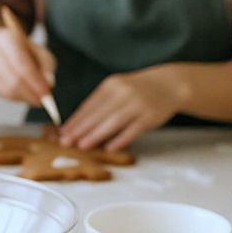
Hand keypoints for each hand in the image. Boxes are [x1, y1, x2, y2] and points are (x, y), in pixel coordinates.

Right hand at [0, 25, 55, 105]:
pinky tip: (24, 96)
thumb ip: (46, 66)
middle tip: (42, 101)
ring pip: (6, 88)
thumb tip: (49, 83)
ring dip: (24, 97)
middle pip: (13, 77)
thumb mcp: (39, 51)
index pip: (22, 63)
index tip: (46, 93)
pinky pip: (1, 93)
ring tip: (35, 98)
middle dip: (30, 92)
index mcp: (8, 39)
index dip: (35, 80)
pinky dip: (15, 98)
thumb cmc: (24, 50)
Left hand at [60, 65, 185, 150]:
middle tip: (66, 141)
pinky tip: (110, 148)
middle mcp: (123, 92)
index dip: (75, 120)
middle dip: (80, 129)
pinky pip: (133, 129)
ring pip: (113, 122)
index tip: (62, 133)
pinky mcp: (150, 116)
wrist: (169, 84)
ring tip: (82, 146)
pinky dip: (121, 139)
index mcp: (111, 85)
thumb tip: (77, 124)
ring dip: (96, 135)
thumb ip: (100, 103)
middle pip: (98, 114)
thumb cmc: (137, 90)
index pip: (89, 105)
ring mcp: (138, 104)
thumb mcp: (117, 89)